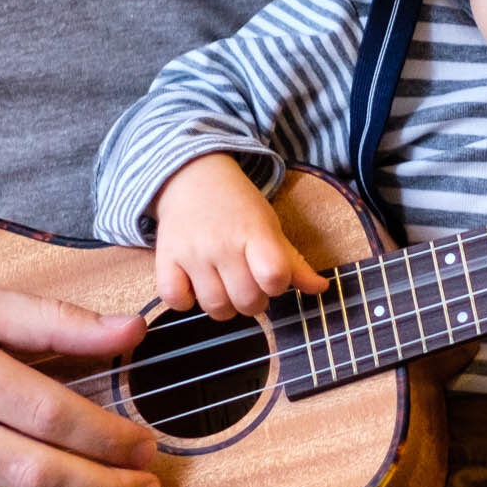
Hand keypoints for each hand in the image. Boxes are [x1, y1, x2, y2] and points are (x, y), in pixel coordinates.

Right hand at [150, 154, 327, 319]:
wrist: (192, 178)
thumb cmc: (238, 207)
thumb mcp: (271, 227)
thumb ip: (294, 263)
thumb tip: (321, 289)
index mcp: (255, 233)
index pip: (274, 277)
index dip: (277, 285)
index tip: (270, 276)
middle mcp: (222, 244)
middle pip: (248, 301)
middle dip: (253, 300)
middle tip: (247, 282)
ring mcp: (192, 253)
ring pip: (215, 308)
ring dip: (224, 305)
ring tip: (223, 284)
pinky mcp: (165, 259)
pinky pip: (176, 301)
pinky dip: (186, 300)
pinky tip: (194, 284)